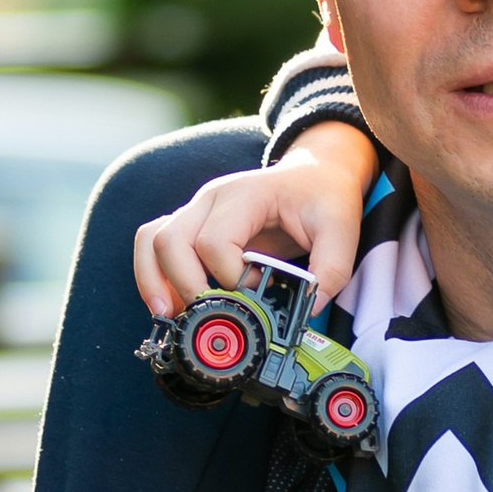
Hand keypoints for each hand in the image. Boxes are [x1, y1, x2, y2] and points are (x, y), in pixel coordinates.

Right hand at [133, 122, 378, 317]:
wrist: (316, 174)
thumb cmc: (324, 198)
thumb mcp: (341, 230)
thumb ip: (330, 271)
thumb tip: (306, 310)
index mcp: (244, 194)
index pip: (214, 241)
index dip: (231, 277)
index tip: (258, 289)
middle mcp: (211, 199)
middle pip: (169, 240)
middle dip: (182, 284)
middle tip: (203, 317)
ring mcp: (197, 210)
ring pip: (151, 240)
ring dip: (154, 280)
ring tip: (167, 315)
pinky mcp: (193, 226)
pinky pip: (155, 245)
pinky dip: (154, 275)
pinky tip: (169, 304)